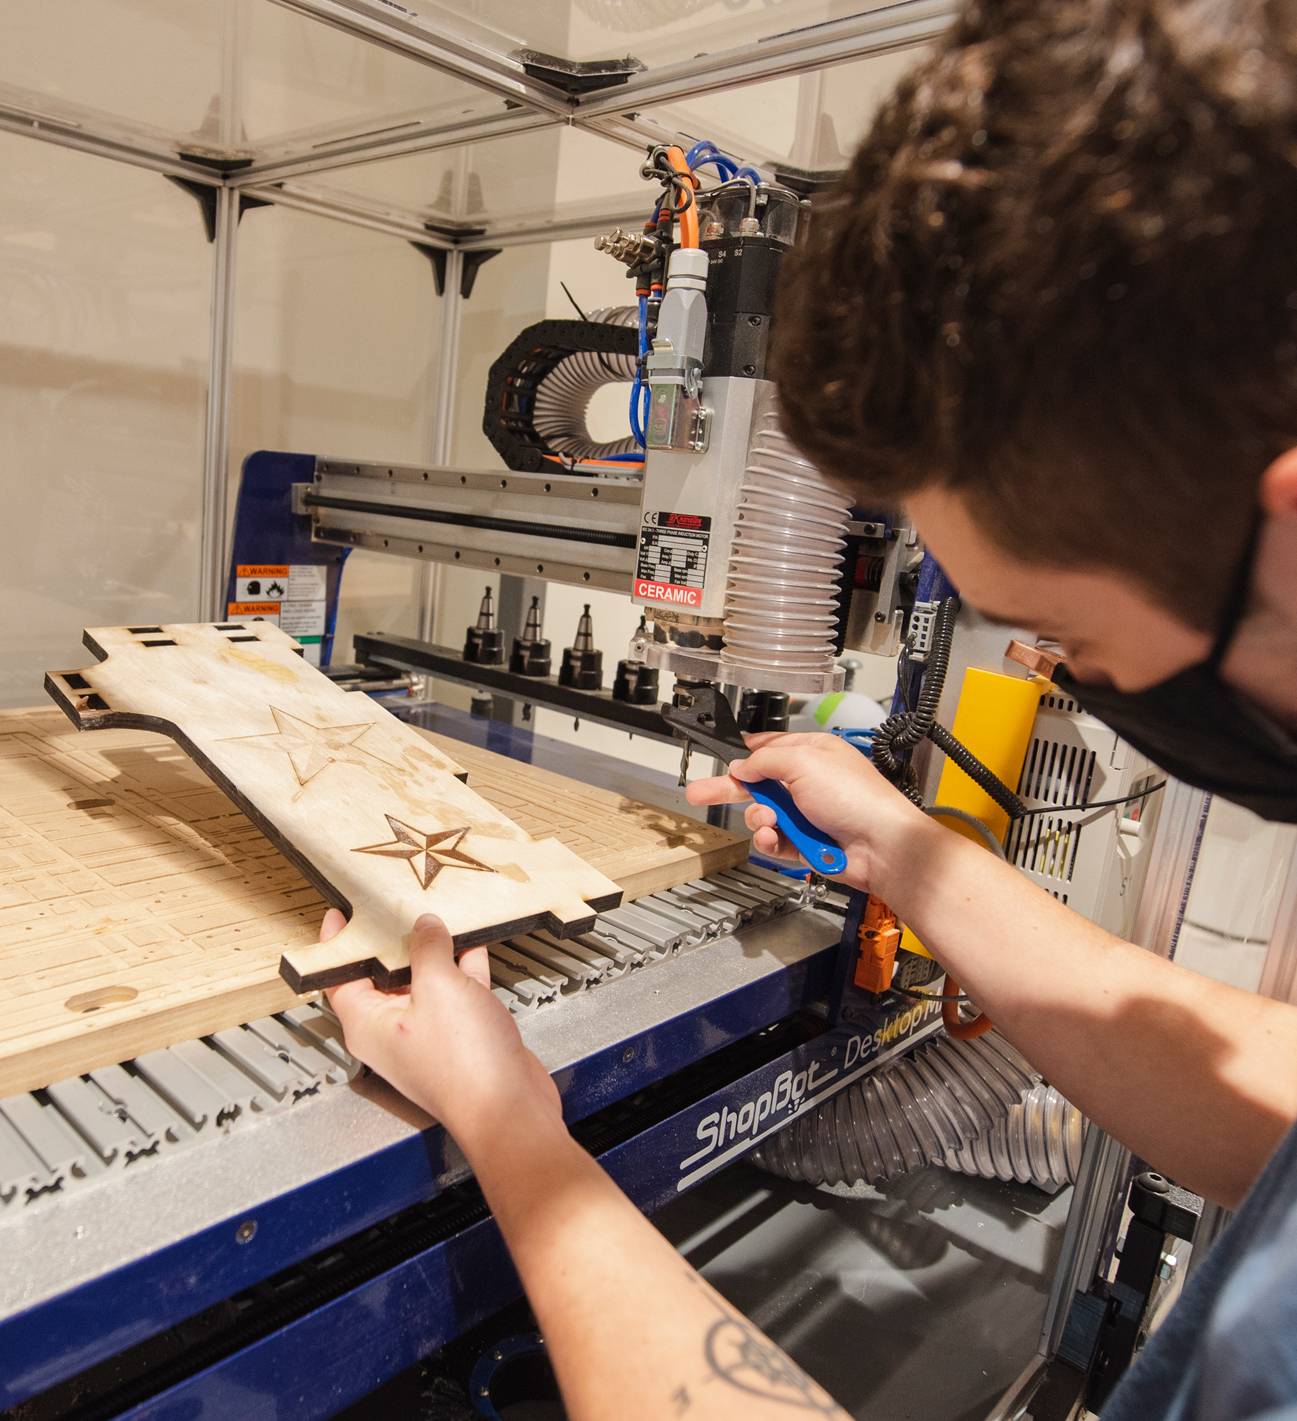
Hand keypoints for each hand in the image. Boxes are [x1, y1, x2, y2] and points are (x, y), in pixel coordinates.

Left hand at [321, 910, 562, 1159]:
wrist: (508, 1106)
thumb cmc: (463, 1066)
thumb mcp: (439, 987)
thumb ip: (427, 949)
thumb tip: (424, 926)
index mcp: (368, 1025)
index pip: (340, 978)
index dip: (338, 944)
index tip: (339, 918)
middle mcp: (392, 1031)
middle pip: (383, 976)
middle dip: (394, 942)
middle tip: (398, 908)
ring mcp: (427, 1034)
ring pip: (423, 983)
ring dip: (434, 953)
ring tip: (440, 919)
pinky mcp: (459, 1036)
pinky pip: (454, 993)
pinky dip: (463, 969)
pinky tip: (474, 946)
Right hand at [685, 731, 937, 902]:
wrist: (880, 845)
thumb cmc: (857, 797)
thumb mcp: (804, 761)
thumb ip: (766, 760)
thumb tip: (743, 765)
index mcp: (812, 753)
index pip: (769, 749)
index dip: (745, 755)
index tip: (722, 759)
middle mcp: (808, 783)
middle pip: (757, 783)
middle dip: (727, 789)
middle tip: (699, 793)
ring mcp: (806, 814)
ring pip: (762, 815)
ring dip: (759, 818)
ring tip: (767, 821)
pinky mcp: (804, 843)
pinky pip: (773, 842)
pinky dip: (770, 841)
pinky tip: (774, 837)